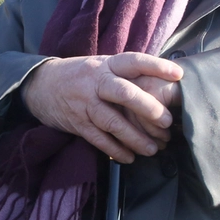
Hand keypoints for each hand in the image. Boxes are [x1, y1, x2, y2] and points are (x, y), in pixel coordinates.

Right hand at [21, 52, 182, 163]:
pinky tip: (130, 157)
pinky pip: (99, 139)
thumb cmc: (80, 76)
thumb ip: (124, 73)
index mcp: (106, 65)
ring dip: (135, 137)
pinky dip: (115, 150)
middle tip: (167, 122)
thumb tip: (161, 81)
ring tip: (153, 149)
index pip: (133, 61)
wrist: (40, 85)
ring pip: (112, 122)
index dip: (156, 66)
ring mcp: (85, 103)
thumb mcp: (101, 65)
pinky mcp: (77, 123)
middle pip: (124, 93)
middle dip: (148, 107)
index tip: (178, 74)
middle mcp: (96, 82)